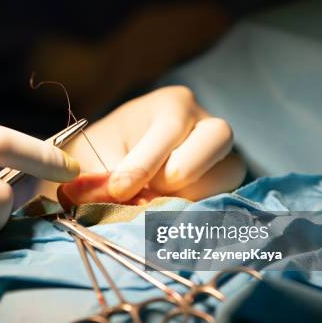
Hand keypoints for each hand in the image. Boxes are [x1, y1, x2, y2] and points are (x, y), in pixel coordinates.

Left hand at [40, 86, 243, 201]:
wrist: (111, 168)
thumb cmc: (102, 156)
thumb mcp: (95, 161)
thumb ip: (106, 180)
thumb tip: (125, 203)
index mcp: (172, 104)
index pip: (170, 127)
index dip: (144, 164)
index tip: (119, 190)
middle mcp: (205, 123)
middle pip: (216, 138)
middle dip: (179, 172)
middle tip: (147, 191)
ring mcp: (222, 154)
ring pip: (226, 174)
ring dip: (188, 197)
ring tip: (153, 205)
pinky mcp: (225, 184)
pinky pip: (226, 199)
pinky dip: (196, 213)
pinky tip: (167, 219)